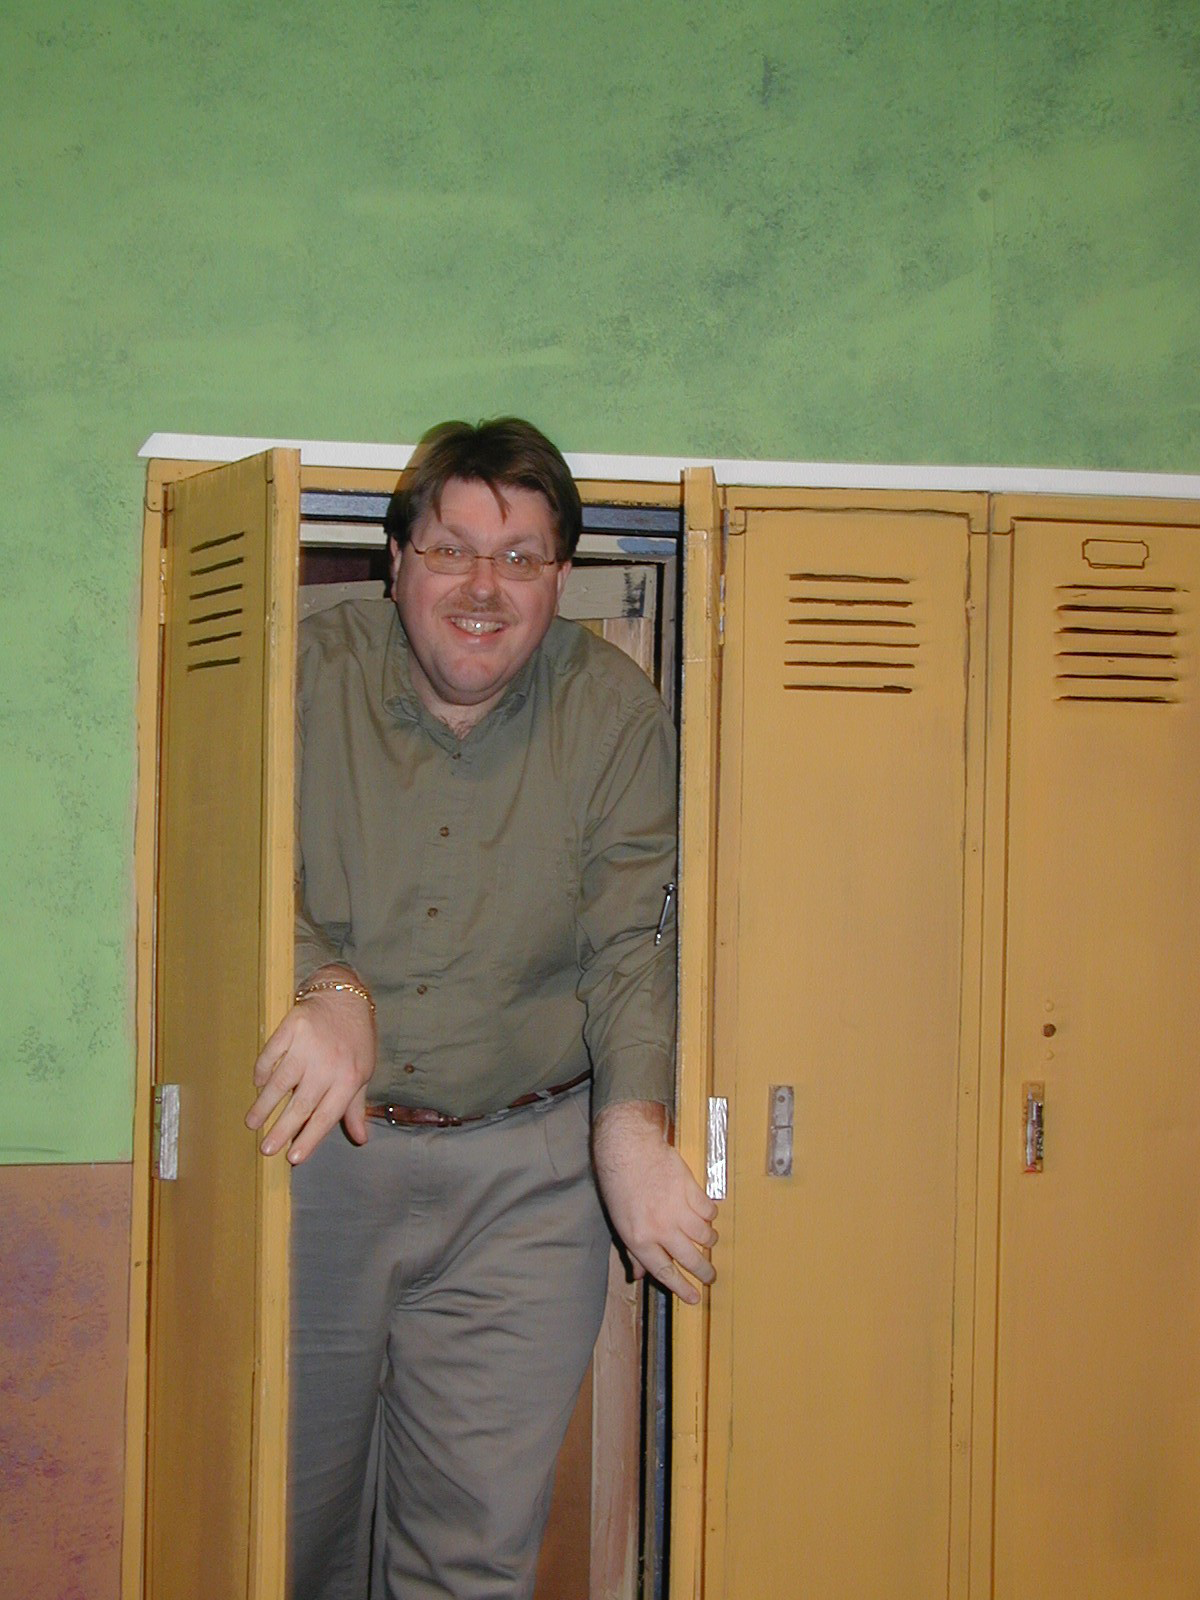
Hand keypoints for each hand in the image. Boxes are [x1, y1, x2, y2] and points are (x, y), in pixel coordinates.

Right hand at [246, 967, 375, 1163]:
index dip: (309, 1138)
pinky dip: (262, 1072)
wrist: (346, 997)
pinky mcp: (291, 1027)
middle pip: (300, 1104)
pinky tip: (257, 1084)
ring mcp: (308, 1044)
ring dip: (264, 1105)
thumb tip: (361, 1139)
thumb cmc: (356, 1040)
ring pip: (280, 1082)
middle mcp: (328, 1063)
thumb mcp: (363, 1072)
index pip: (327, 1116)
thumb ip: (356, 1107)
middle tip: (265, 1148)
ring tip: (252, 1122)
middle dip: (281, 1129)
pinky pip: (271, 1055)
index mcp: (349, 1077)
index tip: (293, 1158)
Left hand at [592, 1100, 717, 1303]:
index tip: (694, 1297)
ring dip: (709, 1241)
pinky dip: (710, 1216)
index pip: (665, 1271)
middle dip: (704, 1271)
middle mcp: (661, 1227)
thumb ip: (632, 1251)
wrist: (629, 1148)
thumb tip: (640, 1275)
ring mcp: (677, 1208)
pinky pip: (708, 1211)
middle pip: (690, 1258)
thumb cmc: (619, 1184)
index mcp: (639, 1238)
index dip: (681, 1287)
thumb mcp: (619, 1221)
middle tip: (710, 1276)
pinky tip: (705, 1215)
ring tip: (708, 1241)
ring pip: (704, 1235)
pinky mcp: (690, 1189)